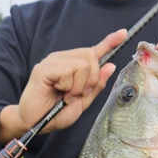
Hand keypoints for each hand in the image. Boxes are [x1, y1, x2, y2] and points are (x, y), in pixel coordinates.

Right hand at [0, 29, 126, 143]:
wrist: (34, 124)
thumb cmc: (55, 114)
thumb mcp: (82, 103)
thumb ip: (96, 86)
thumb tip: (110, 66)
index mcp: (73, 66)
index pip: (94, 51)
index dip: (109, 42)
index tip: (123, 33)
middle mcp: (63, 59)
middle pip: (91, 57)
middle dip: (91, 80)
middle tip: (77, 95)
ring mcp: (53, 61)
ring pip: (82, 65)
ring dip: (77, 87)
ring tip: (65, 96)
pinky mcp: (44, 67)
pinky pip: (68, 71)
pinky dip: (67, 86)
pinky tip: (57, 91)